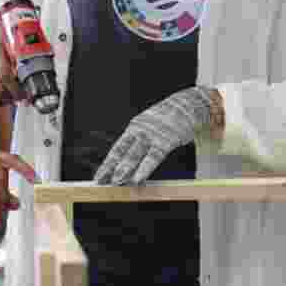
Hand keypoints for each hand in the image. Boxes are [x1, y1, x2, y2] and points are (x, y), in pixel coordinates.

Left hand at [94, 86, 215, 185]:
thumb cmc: (167, 120)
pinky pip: (153, 157)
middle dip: (111, 168)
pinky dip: (144, 168)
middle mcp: (139, 131)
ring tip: (116, 181)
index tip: (99, 176)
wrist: (186, 104)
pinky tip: (138, 179)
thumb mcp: (150, 127)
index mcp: (134, 128)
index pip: (117, 148)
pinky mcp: (165, 141)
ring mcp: (151, 135)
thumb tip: (131, 164)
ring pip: (134, 154)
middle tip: (101, 182)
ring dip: (124, 169)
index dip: (107, 163)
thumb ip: (141, 143)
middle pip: (121, 152)